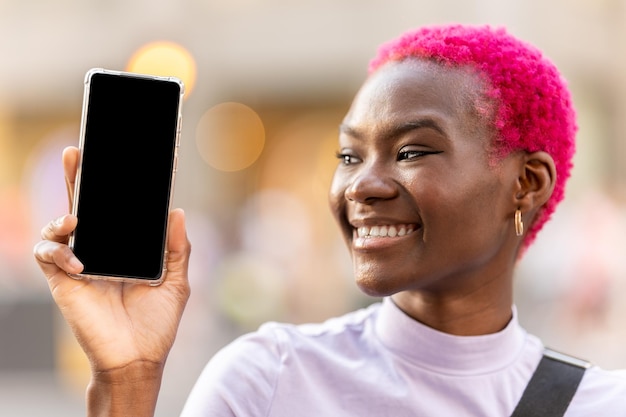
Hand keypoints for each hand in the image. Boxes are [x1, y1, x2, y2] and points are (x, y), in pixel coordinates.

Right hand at [33, 146, 190, 414]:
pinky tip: (77, 262)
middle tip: (76, 153)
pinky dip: (58, 253)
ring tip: (74, 219)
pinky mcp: (64, 282)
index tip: (117, 160)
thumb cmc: (157, 323)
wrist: (138, 357)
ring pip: (59, 228)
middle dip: (77, 180)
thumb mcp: (176, 281)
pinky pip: (48, 256)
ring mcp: (80, 265)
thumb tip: (177, 211)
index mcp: (125, 249)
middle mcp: (101, 251)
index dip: (112, 187)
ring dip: (62, 218)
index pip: (115, 212)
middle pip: (84, 208)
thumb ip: (177, 248)